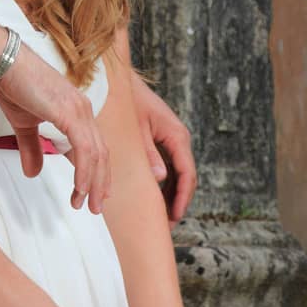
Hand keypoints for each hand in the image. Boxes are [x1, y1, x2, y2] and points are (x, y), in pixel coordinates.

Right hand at [0, 45, 110, 214]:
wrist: (6, 61)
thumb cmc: (14, 85)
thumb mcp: (24, 123)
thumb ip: (31, 147)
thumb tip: (32, 172)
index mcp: (77, 111)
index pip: (95, 146)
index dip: (97, 171)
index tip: (94, 192)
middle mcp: (84, 111)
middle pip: (102, 153)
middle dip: (100, 183)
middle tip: (95, 206)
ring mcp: (79, 111)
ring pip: (96, 155)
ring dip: (92, 182)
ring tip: (85, 204)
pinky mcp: (70, 114)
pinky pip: (84, 149)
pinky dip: (84, 172)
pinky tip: (79, 188)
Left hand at [132, 76, 195, 222]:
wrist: (119, 81)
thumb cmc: (127, 101)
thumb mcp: (136, 128)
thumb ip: (148, 152)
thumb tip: (160, 178)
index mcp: (176, 135)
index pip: (187, 174)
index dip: (182, 198)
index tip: (173, 217)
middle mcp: (178, 138)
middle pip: (185, 177)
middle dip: (177, 202)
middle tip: (165, 225)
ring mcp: (171, 139)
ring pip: (177, 173)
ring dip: (170, 194)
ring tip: (159, 217)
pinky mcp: (162, 139)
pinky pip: (168, 165)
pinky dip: (163, 182)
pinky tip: (152, 196)